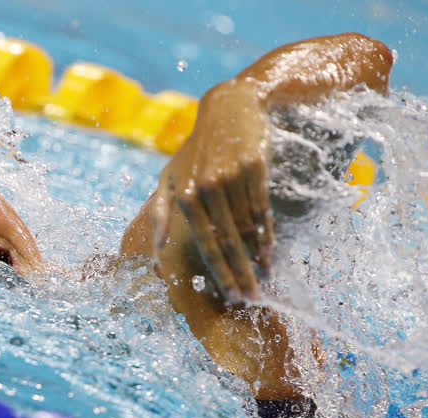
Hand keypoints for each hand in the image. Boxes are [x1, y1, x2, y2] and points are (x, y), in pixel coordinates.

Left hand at [150, 79, 273, 302]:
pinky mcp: (254, 166)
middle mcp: (206, 187)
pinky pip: (262, 208)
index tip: (231, 296)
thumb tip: (157, 247)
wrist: (228, 109)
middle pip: (227, 241)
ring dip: (256, 257)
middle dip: (240, 274)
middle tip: (251, 299)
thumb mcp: (170, 175)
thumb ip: (160, 211)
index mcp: (185, 195)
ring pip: (247, 228)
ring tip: (264, 278)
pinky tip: (271, 251)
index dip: (220, 273)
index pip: (205, 244)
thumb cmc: (196, 150)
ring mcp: (231, 176)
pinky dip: (268, 232)